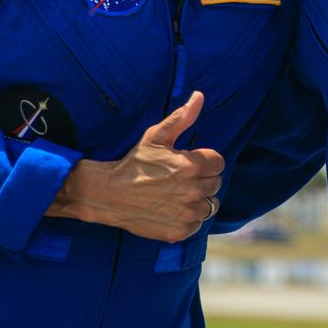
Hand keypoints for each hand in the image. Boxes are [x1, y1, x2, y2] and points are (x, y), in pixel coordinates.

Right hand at [46, 91, 225, 242]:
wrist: (109, 194)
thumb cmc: (134, 163)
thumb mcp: (156, 136)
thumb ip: (182, 118)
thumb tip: (200, 96)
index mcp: (191, 165)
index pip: (218, 163)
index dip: (205, 161)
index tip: (189, 162)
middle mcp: (192, 190)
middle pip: (215, 184)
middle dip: (202, 179)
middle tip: (180, 178)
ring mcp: (186, 213)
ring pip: (209, 206)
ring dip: (198, 200)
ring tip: (178, 194)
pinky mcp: (178, 231)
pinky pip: (196, 225)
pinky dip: (188, 219)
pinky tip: (172, 210)